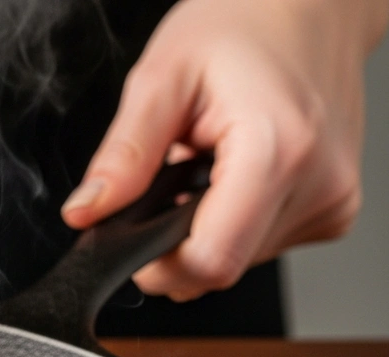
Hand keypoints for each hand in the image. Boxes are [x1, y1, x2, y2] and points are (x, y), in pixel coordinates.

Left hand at [61, 0, 388, 300]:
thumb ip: (123, 155)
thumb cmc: (241, 25)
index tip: (132, 238)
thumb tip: (86, 211)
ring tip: (205, 163)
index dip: (158, 266)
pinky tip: (230, 173)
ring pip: (240, 259)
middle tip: (170, 178)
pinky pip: (263, 243)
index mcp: (276, 150)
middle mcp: (317, 184)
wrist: (309, 6)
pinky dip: (234, 219)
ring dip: (205, 226)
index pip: (210, 263)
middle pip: (221, 266)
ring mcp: (332, 200)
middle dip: (176, 239)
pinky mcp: (334, 208)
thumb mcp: (162, 79)